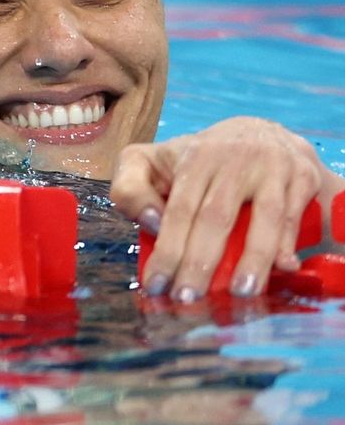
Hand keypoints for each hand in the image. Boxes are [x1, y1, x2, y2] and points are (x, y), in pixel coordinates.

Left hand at [110, 116, 340, 298]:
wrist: (262, 134)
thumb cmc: (200, 161)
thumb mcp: (154, 162)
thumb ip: (132, 189)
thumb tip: (151, 225)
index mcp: (193, 157)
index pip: (178, 208)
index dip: (168, 248)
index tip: (157, 283)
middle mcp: (231, 157)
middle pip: (215, 215)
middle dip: (200, 260)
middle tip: (189, 298)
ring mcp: (269, 165)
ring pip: (263, 215)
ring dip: (253, 256)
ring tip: (239, 292)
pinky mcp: (301, 175)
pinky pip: (294, 214)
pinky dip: (288, 242)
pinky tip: (283, 267)